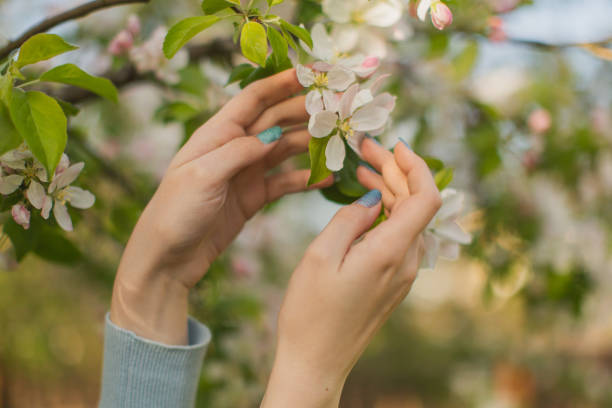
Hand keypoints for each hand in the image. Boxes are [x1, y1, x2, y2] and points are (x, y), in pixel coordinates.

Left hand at [111, 69, 331, 343]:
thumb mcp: (203, 176)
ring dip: (309, 143)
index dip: (281, 83)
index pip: (253, 100)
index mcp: (216, 134)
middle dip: (304, 111)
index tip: (312, 72)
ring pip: (284, 149)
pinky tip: (325, 177)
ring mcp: (245, 172)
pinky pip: (284, 182)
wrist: (167, 258)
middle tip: (337, 106)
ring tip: (338, 140)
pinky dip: (304, 178)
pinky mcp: (253, 197)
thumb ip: (239, 151)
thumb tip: (274, 134)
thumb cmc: (175, 212)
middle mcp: (233, 148)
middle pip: (275, 121)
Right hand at [261, 139, 441, 406]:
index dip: (415, 165)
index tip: (393, 144)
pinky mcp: (394, 282)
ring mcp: (403, 274)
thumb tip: (372, 198)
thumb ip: (350, 220)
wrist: (316, 362)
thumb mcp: (320, 257)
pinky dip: (385, 213)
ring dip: (390, 191)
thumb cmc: (310, 313)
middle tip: (365, 150)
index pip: (426, 197)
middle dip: (395, 171)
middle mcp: (407, 262)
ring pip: (407, 219)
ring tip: (362, 171)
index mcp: (391, 252)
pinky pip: (398, 237)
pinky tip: (365, 203)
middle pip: (416, 204)